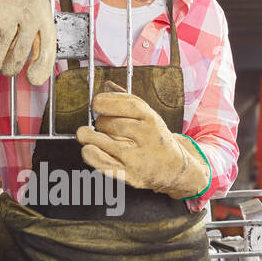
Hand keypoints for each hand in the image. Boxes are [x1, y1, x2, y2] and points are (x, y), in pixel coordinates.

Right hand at [0, 0, 56, 85]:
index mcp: (43, 15)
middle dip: (13, 69)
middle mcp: (25, 15)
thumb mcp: (40, 10)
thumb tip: (37, 76)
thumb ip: (40, 38)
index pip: (46, 51)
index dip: (40, 71)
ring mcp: (2, 16)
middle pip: (19, 57)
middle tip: (9, 70)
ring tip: (1, 63)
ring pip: (1, 57)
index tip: (32, 80)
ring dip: (0, 65)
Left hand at [76, 81, 209, 196]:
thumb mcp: (148, 117)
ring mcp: (137, 157)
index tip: (96, 103)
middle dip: (99, 122)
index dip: (106, 101)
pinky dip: (90, 154)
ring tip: (87, 135)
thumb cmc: (155, 140)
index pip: (127, 104)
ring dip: (89, 136)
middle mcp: (146, 137)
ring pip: (103, 142)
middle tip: (99, 125)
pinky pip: (103, 163)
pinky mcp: (129, 174)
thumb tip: (106, 85)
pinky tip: (89, 148)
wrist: (174, 169)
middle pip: (111, 123)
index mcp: (151, 119)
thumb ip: (127, 101)